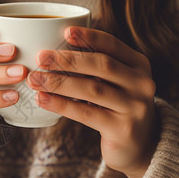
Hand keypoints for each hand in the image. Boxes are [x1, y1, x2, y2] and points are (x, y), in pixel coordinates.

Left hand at [27, 26, 157, 177]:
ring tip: (35, 79)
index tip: (65, 31)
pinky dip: (62, 105)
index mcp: (139, 65)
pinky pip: (87, 113)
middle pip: (102, 65)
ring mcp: (135, 107)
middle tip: (41, 57)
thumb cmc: (117, 107)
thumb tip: (54, 50)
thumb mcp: (116, 83)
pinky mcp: (123, 129)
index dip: (89, 37)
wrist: (139, 146)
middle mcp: (143, 83)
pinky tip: (43, 99)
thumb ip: (96, 67)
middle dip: (68, 60)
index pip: (113, 45)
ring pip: (92, 89)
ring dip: (60, 82)